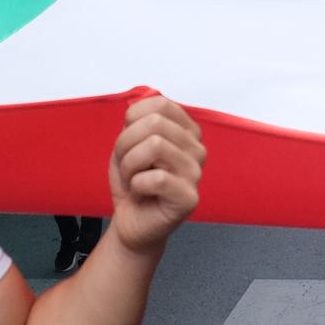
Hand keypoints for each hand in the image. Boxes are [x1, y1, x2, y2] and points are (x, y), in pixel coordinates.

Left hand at [107, 95, 205, 253]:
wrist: (132, 220)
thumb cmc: (133, 181)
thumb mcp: (129, 143)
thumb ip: (137, 120)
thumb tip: (138, 104)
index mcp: (187, 131)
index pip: (160, 104)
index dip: (132, 121)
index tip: (130, 143)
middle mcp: (197, 148)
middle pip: (155, 123)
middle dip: (127, 144)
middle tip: (128, 166)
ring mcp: (196, 173)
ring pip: (154, 146)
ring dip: (130, 164)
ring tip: (134, 178)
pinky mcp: (190, 197)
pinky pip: (155, 178)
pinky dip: (136, 184)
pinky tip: (141, 193)